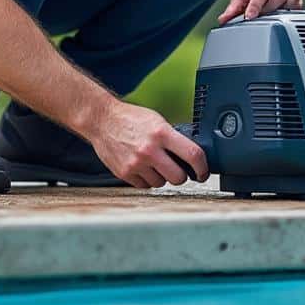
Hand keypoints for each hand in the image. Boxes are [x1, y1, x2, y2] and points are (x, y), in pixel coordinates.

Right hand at [89, 100, 208, 187]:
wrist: (102, 120)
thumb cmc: (130, 118)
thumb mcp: (157, 120)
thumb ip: (173, 137)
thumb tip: (190, 155)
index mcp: (162, 133)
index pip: (193, 155)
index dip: (203, 168)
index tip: (203, 172)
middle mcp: (150, 150)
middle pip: (179, 177)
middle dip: (181, 175)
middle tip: (178, 170)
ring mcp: (136, 163)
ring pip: (161, 183)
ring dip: (162, 177)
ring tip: (154, 163)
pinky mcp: (125, 173)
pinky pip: (145, 186)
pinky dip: (147, 180)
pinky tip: (143, 167)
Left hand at [217, 0, 302, 23]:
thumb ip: (234, 5)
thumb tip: (223, 19)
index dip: (255, 5)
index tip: (249, 17)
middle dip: (266, 11)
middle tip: (257, 19)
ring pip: (288, 3)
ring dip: (277, 13)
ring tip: (267, 17)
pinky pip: (296, 8)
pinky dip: (287, 15)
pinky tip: (278, 16)